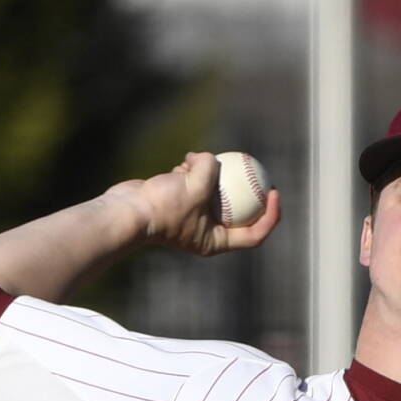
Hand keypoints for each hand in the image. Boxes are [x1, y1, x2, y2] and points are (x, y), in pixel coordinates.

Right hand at [106, 152, 280, 257]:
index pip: (254, 234)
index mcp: (215, 241)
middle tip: (256, 169)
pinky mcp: (177, 201)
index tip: (274, 192)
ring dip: (211, 173)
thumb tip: (211, 158)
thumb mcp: (196, 185)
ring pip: (213, 192)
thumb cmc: (163, 207)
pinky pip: (194, 184)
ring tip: (198, 163)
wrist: (126, 211)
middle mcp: (205, 232)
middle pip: (237, 211)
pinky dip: (193, 171)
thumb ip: (211, 168)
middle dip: (245, 189)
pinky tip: (185, 161)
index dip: (271, 215)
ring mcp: (191, 216)